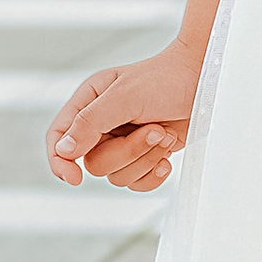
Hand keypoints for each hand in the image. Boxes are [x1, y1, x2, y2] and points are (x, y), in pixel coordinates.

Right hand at [47, 41, 202, 192]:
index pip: (58, 137)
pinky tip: (167, 154)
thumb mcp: (125, 96)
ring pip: (117, 175)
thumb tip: (63, 150)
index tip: (74, 178)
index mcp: (89, 102)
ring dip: (145, 158)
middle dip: (128, 152)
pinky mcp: (144, 155)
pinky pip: (136, 182)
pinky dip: (153, 173)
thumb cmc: (166, 79)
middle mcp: (102, 124)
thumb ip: (90, 122)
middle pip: (94, 163)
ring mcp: (123, 141)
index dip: (60, 161)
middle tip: (154, 129)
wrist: (204, 81)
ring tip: (164, 133)